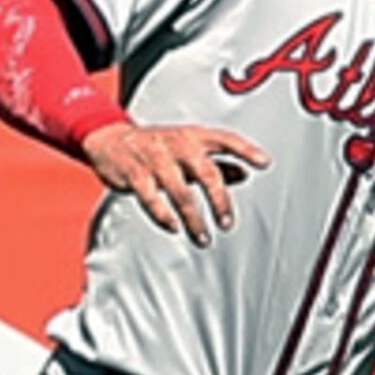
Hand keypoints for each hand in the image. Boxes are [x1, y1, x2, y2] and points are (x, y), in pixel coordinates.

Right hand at [84, 121, 267, 244]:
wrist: (109, 138)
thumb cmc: (155, 145)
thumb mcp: (187, 148)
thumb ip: (217, 162)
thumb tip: (245, 174)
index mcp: (193, 136)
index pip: (226, 139)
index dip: (246, 150)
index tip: (265, 163)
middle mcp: (177, 143)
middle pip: (206, 171)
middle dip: (220, 200)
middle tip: (227, 223)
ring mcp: (155, 158)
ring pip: (180, 191)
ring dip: (194, 219)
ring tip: (204, 238)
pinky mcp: (135, 173)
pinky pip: (151, 197)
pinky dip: (163, 214)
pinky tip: (174, 227)